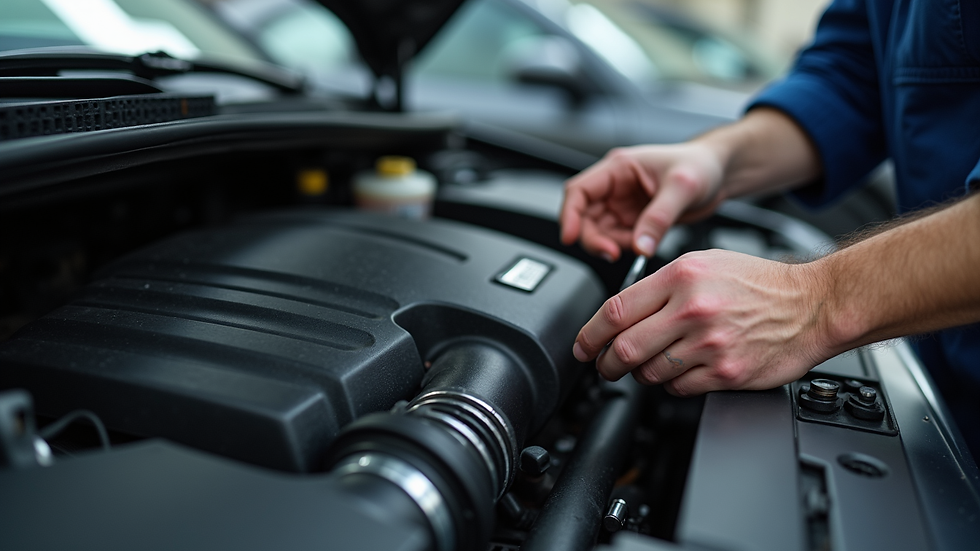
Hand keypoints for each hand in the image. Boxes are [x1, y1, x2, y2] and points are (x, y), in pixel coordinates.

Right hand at [559, 143, 725, 259]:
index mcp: (619, 168)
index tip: (571, 237)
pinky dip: (626, 248)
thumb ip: (658, 218)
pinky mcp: (634, 221)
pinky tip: (644, 245)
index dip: (569, 215)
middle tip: (612, 252)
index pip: (578, 191)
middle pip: (584, 216)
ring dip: (610, 245)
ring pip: (599, 231)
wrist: (720, 174)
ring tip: (636, 246)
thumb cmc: (701, 165)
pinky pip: (618, 239)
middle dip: (593, 238)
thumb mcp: (681, 188)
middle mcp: (615, 187)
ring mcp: (623, 205)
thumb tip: (640, 245)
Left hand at [571, 250, 829, 394]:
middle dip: (606, 364)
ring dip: (640, 375)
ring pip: (650, 372)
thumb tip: (621, 312)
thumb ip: (661, 285)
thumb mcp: (705, 264)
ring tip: (647, 367)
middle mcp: (692, 310)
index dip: (589, 334)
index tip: (582, 346)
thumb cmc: (760, 284)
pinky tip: (680, 372)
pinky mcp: (726, 372)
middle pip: (624, 348)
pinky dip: (671, 385)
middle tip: (604, 367)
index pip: (616, 310)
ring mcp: (709, 344)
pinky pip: (679, 388)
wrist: (813, 305)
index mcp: (681, 277)